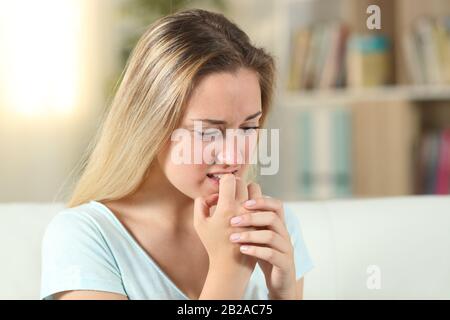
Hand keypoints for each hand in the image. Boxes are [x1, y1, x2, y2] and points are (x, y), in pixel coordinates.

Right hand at [193, 174, 256, 273]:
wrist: (231, 265)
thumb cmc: (213, 244)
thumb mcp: (200, 224)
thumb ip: (200, 203)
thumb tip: (210, 194)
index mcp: (226, 207)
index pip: (229, 179)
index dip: (224, 180)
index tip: (221, 188)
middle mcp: (242, 208)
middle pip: (242, 182)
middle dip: (234, 184)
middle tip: (228, 194)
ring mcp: (254, 214)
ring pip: (255, 189)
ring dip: (247, 190)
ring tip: (239, 199)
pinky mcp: (261, 219)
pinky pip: (260, 200)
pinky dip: (254, 200)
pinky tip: (247, 209)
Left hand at [229, 184, 296, 298]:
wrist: (280, 281)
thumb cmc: (265, 255)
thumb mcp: (259, 236)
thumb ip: (253, 222)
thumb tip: (234, 204)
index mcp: (279, 225)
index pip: (277, 205)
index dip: (262, 201)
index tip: (244, 203)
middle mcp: (285, 234)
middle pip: (272, 217)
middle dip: (251, 217)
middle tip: (232, 221)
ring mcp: (286, 249)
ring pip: (271, 236)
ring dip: (250, 235)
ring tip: (233, 238)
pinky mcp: (284, 264)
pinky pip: (271, 254)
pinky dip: (255, 250)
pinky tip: (242, 250)